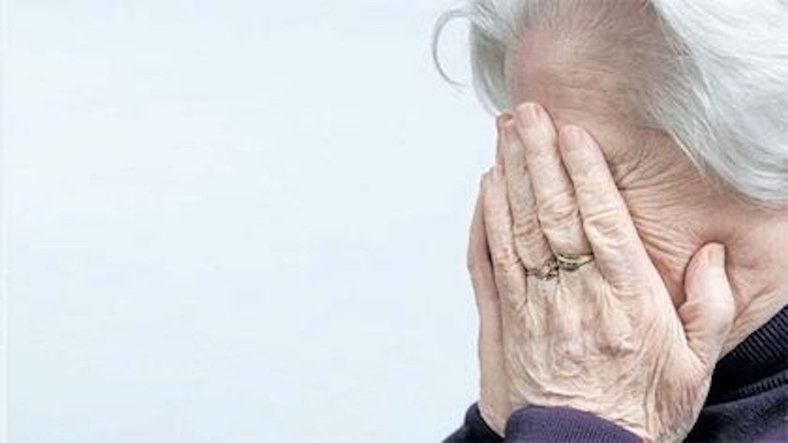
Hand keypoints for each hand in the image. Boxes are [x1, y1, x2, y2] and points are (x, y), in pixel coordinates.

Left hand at [467, 103, 735, 440]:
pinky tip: (484, 192)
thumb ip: (709, 307)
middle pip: (550, 212)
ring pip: (515, 229)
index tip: (572, 132)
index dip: (583, 171)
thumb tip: (712, 255)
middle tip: (527, 112)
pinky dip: (482, 224)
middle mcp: (572, 296)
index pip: (600, 220)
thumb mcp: (695, 367)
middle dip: (537, 156)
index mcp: (624, 301)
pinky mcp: (498, 324)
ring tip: (504, 133)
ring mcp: (529, 307)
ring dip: (507, 176)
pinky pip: (485, 265)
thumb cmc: (639, 413)